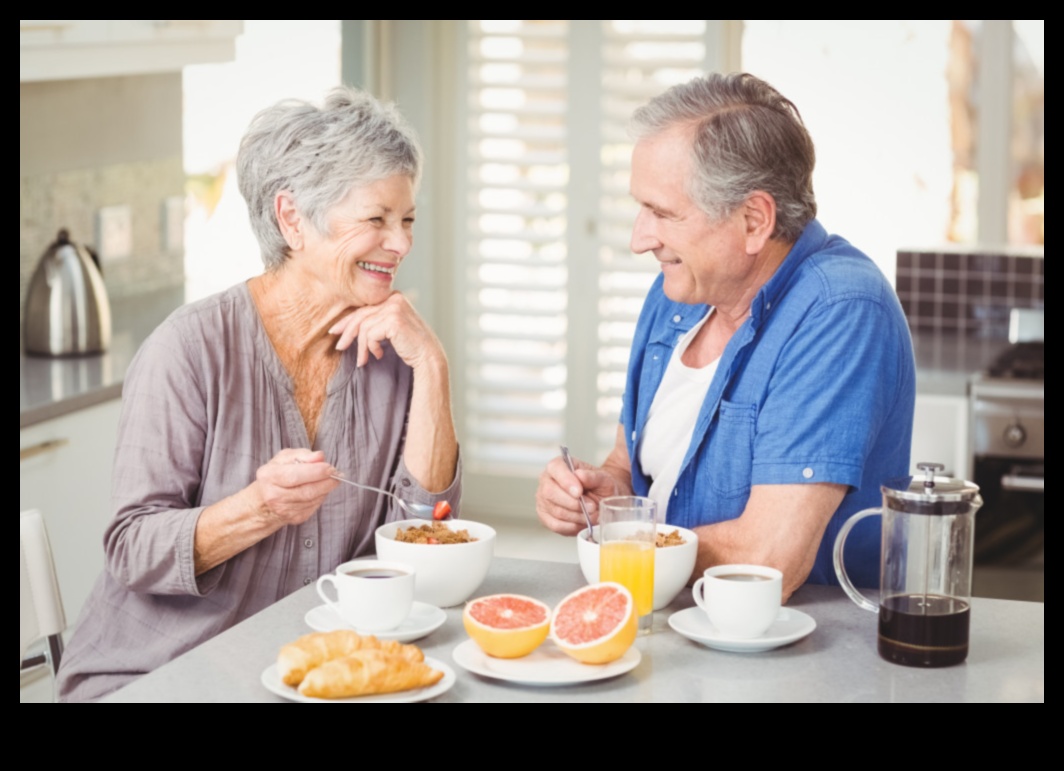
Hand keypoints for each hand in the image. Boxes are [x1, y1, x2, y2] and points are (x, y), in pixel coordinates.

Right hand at [252, 449, 339, 527]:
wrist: (266, 499)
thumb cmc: (278, 473)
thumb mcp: (286, 458)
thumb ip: (303, 455)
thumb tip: (319, 456)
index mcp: (268, 476)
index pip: (294, 475)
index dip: (315, 472)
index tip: (330, 467)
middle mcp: (273, 495)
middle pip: (306, 491)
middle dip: (325, 482)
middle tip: (336, 474)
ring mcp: (283, 509)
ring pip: (312, 500)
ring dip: (325, 489)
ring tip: (330, 480)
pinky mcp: (294, 518)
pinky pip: (313, 506)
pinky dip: (320, 497)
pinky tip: (320, 490)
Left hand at [329, 292, 444, 372]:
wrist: (428, 356)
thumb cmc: (410, 345)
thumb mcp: (391, 328)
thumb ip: (376, 321)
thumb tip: (349, 325)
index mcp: (394, 297)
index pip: (364, 308)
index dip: (348, 321)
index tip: (336, 331)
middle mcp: (394, 298)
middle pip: (361, 315)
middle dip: (347, 333)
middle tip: (339, 347)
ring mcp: (394, 307)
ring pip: (363, 327)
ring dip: (361, 347)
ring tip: (362, 360)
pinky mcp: (393, 320)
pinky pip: (370, 334)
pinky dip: (370, 348)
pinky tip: (379, 355)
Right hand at [535, 454, 620, 535]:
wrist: (600, 499)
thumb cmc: (599, 486)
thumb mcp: (603, 478)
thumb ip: (592, 476)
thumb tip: (580, 476)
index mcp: (558, 465)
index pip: (555, 468)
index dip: (565, 481)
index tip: (579, 492)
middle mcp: (546, 481)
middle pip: (550, 492)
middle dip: (574, 503)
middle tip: (592, 507)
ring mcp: (543, 500)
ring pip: (555, 511)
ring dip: (577, 516)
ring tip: (591, 515)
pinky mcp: (545, 517)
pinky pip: (555, 525)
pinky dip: (571, 526)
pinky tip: (581, 522)